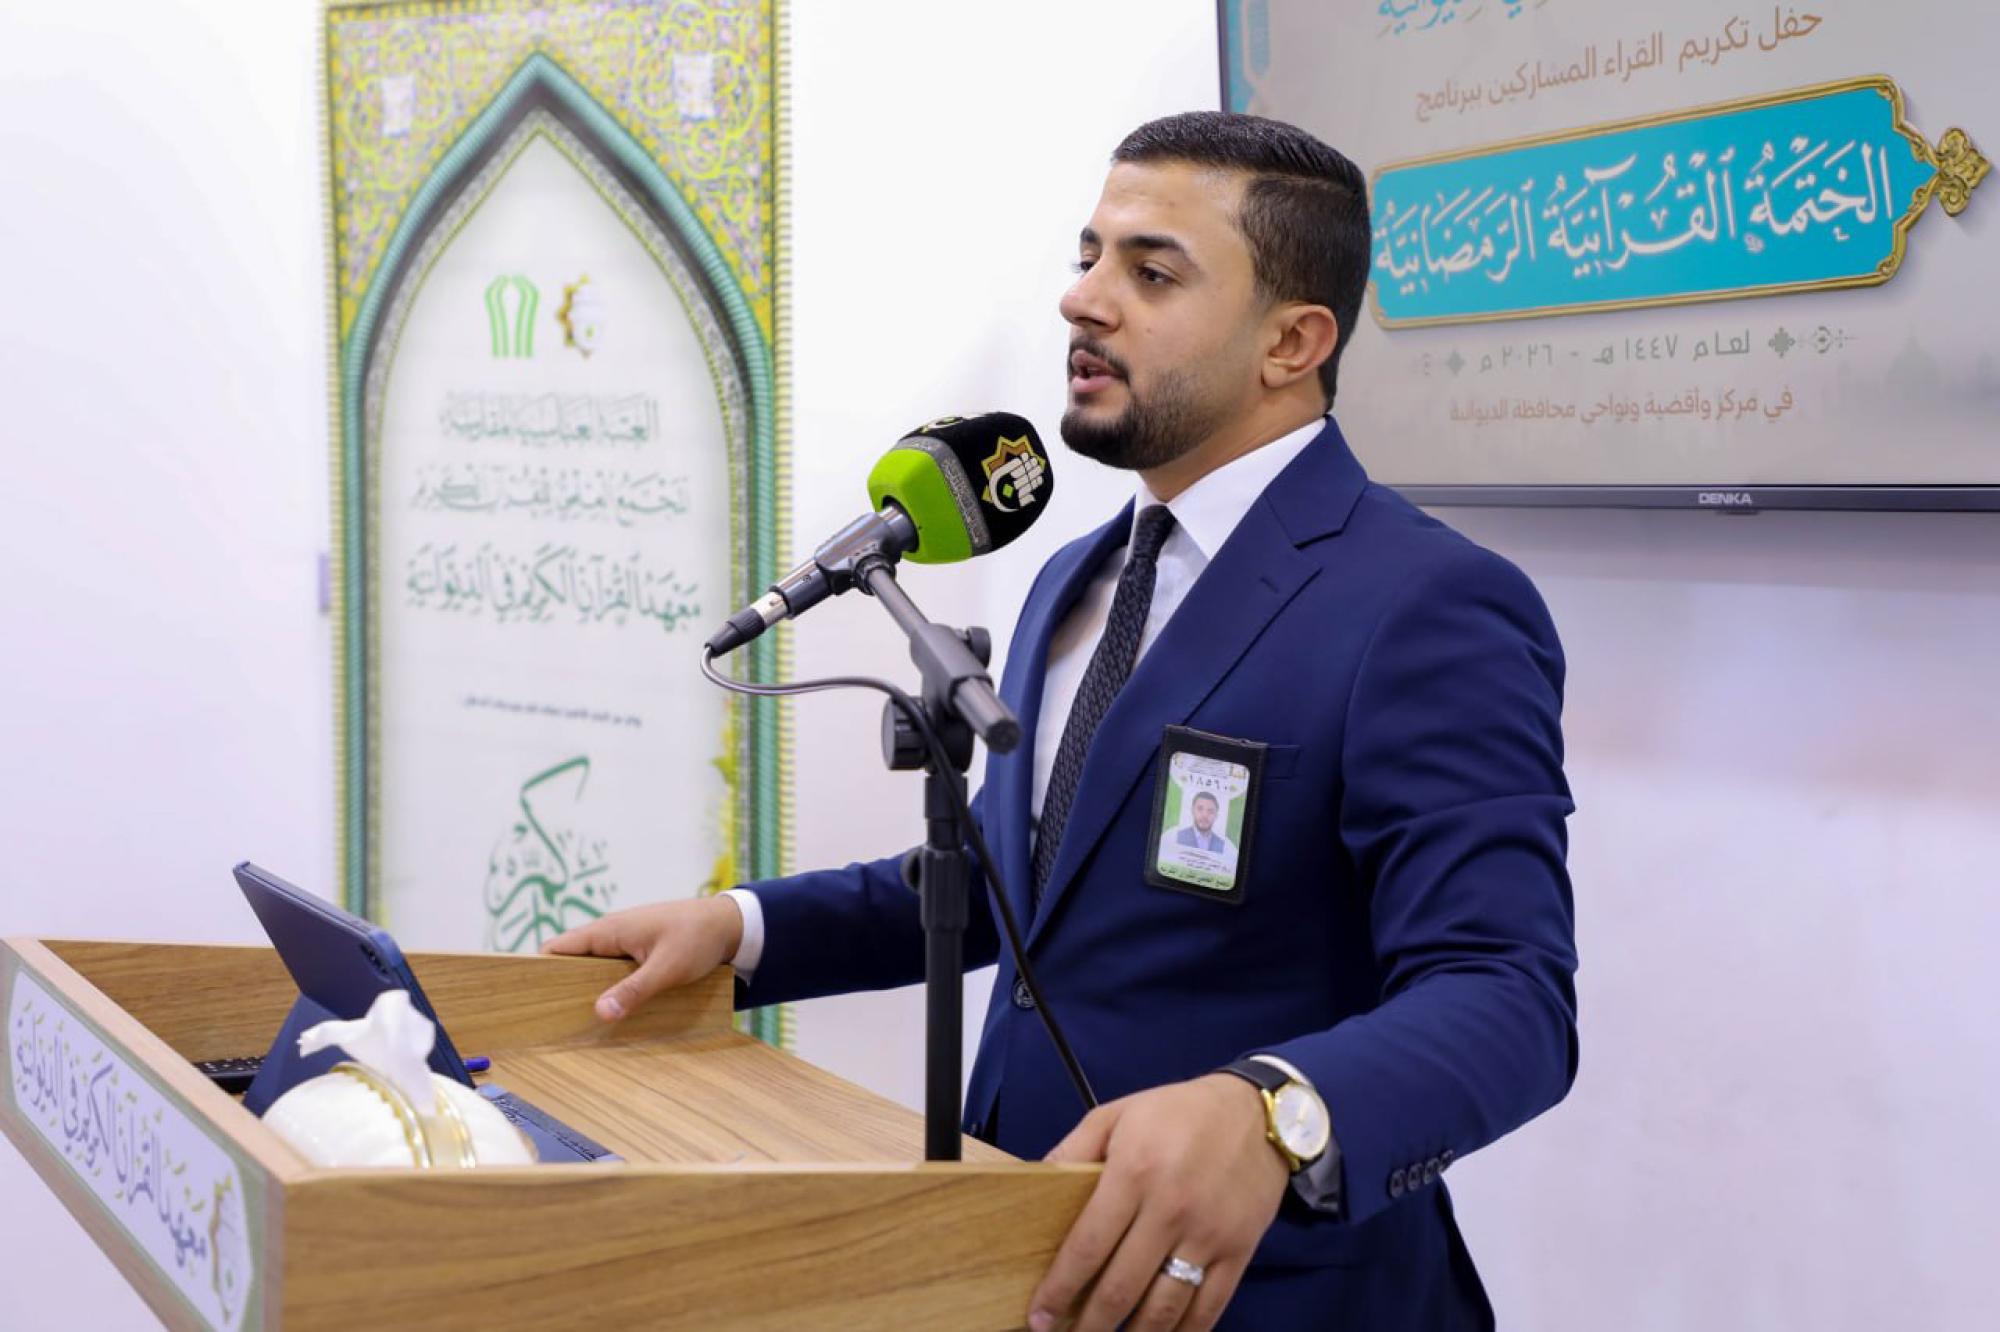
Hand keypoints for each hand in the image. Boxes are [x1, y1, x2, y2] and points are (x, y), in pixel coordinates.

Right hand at [541, 896, 743, 1021]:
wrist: (729, 923)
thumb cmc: (698, 938)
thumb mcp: (667, 969)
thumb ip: (634, 990)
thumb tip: (600, 1013)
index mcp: (608, 930)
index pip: (557, 948)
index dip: (539, 970)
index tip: (530, 999)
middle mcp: (610, 933)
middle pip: (571, 961)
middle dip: (561, 985)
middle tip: (554, 1020)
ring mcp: (623, 941)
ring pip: (592, 967)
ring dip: (587, 988)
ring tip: (578, 1021)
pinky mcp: (637, 950)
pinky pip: (610, 969)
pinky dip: (607, 985)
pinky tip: (611, 1008)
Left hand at [1030, 1074, 1288, 1330]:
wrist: (1257, 1113)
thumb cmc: (1178, 1112)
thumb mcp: (1116, 1114)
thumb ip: (1073, 1150)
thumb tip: (1034, 1184)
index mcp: (1133, 1173)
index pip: (1087, 1247)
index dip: (1060, 1289)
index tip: (1040, 1317)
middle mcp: (1169, 1209)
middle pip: (1121, 1287)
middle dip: (1089, 1323)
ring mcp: (1207, 1235)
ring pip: (1163, 1308)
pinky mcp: (1238, 1252)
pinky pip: (1208, 1308)